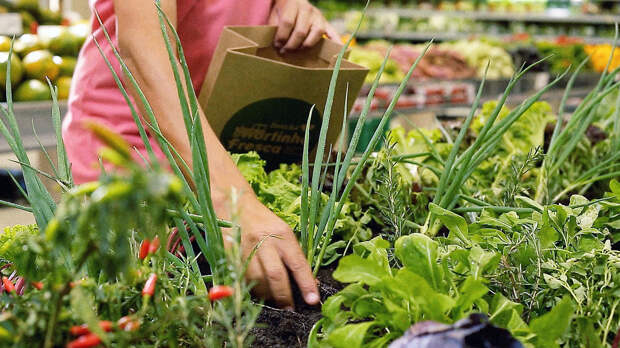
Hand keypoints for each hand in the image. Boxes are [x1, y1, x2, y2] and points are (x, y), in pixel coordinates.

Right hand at [215, 191, 319, 309]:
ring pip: (256, 280)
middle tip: (289, 309)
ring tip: (270, 298)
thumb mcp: (283, 232)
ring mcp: (246, 247)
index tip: (313, 301)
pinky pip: (240, 278)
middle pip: (276, 275)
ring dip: (265, 295)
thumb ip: (293, 255)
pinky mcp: (230, 254)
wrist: (233, 204)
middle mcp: (264, 240)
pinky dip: (249, 288)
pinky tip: (254, 290)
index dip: (306, 284)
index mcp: (282, 234)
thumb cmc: (264, 222)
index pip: (298, 263)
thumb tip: (307, 283)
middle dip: (283, 296)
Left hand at [269, 0, 339, 52]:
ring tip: (298, 50)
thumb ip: (274, 27)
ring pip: (315, 34)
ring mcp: (318, 16)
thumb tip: (276, 45)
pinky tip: (338, 49)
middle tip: (284, 51)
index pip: (287, 22)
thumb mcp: (275, 15)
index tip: (277, 45)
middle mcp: (308, 9)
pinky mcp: (325, 23)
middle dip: (291, 45)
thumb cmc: (283, 11)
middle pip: (301, 31)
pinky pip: (333, 33)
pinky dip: (336, 41)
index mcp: (293, 5)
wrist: (294, 1)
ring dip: (305, 45)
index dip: (281, 36)